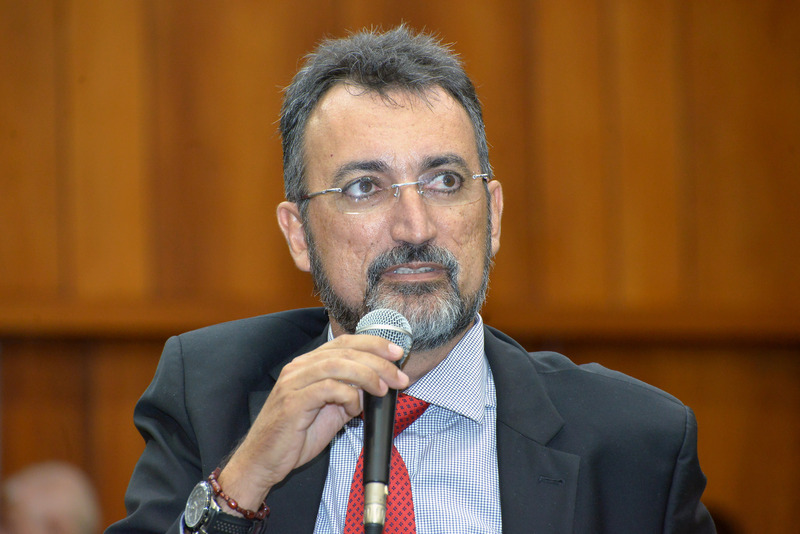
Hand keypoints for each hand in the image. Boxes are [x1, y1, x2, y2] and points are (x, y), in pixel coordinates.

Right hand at [215, 334, 409, 510]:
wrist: (263, 460)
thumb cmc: (295, 437)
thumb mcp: (331, 412)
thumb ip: (351, 395)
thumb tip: (378, 385)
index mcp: (308, 365)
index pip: (344, 342)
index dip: (373, 344)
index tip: (397, 353)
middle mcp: (299, 367)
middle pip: (345, 351)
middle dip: (378, 361)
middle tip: (399, 376)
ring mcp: (294, 383)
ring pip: (337, 365)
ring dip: (367, 375)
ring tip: (383, 390)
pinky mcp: (292, 402)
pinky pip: (328, 388)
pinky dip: (348, 395)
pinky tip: (354, 408)